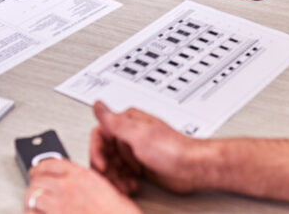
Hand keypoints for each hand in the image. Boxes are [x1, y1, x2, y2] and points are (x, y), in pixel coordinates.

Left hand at [25, 159, 140, 213]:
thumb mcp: (108, 191)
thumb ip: (88, 186)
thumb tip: (77, 189)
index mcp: (83, 176)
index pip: (52, 163)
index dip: (39, 167)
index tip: (35, 171)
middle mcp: (69, 187)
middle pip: (38, 179)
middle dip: (33, 186)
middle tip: (32, 191)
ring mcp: (59, 205)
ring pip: (33, 196)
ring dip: (30, 202)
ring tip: (31, 207)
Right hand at [89, 101, 205, 194]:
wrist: (192, 167)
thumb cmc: (172, 149)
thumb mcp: (138, 134)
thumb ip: (114, 121)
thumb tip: (98, 104)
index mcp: (127, 122)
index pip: (100, 133)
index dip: (96, 151)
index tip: (101, 164)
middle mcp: (129, 135)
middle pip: (105, 152)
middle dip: (106, 168)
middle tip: (111, 178)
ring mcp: (134, 150)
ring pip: (112, 165)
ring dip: (114, 177)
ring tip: (124, 185)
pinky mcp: (139, 165)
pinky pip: (122, 173)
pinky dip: (123, 181)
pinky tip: (131, 185)